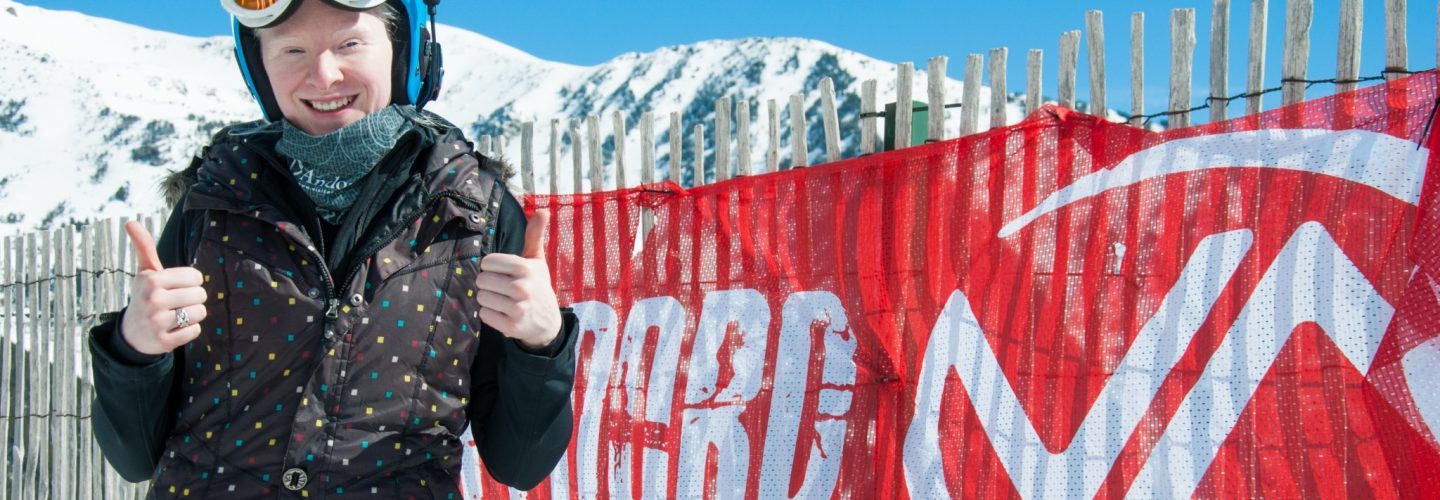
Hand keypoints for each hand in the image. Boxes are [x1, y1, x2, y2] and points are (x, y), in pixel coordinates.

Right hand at [118, 221, 207, 355]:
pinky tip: (174, 328)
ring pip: (200, 313)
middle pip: (200, 295)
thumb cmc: (145, 296)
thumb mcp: (145, 272)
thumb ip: (143, 247)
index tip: (176, 287)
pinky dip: (189, 330)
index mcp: (151, 280)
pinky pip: (194, 331)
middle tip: (175, 303)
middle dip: (193, 299)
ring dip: (193, 315)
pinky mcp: (163, 341)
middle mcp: (152, 300)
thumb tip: (131, 222)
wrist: (131, 333)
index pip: (195, 277)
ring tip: (176, 315)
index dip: (191, 282)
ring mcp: (157, 322)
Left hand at [476, 209, 561, 349]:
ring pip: (481, 297)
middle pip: (482, 279)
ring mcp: (517, 309)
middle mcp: (522, 288)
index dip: (491, 267)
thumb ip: (534, 235)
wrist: (547, 322)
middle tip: (502, 288)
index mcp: (526, 268)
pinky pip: (484, 314)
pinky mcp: (511, 327)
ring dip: (488, 299)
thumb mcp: (537, 260)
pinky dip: (490, 314)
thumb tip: (543, 210)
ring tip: (502, 300)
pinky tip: (503, 313)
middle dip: (488, 283)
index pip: (488, 262)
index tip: (503, 272)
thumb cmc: (537, 285)